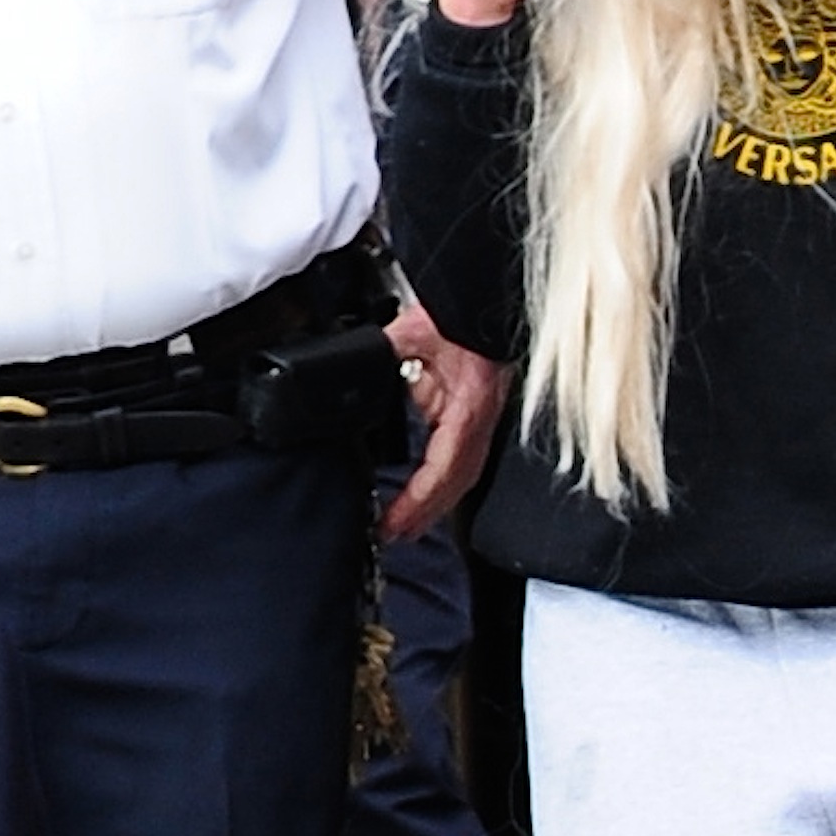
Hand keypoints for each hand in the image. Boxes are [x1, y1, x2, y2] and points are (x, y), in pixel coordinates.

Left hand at [378, 301, 508, 539]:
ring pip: (462, 477)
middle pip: (455, 485)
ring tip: (408, 525)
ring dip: (435, 504)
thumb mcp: (412, 332)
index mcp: (466, 409)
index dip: (418, 500)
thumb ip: (382, 356)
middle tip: (394, 535)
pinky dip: (443, 482)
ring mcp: (479, 421)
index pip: (442, 468)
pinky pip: (462, 460)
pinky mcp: (475, 415)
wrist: (486, 299)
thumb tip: (349, 372)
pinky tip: (429, 490)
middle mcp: (477, 422)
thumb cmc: (463, 313)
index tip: (393, 520)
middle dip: (425, 515)